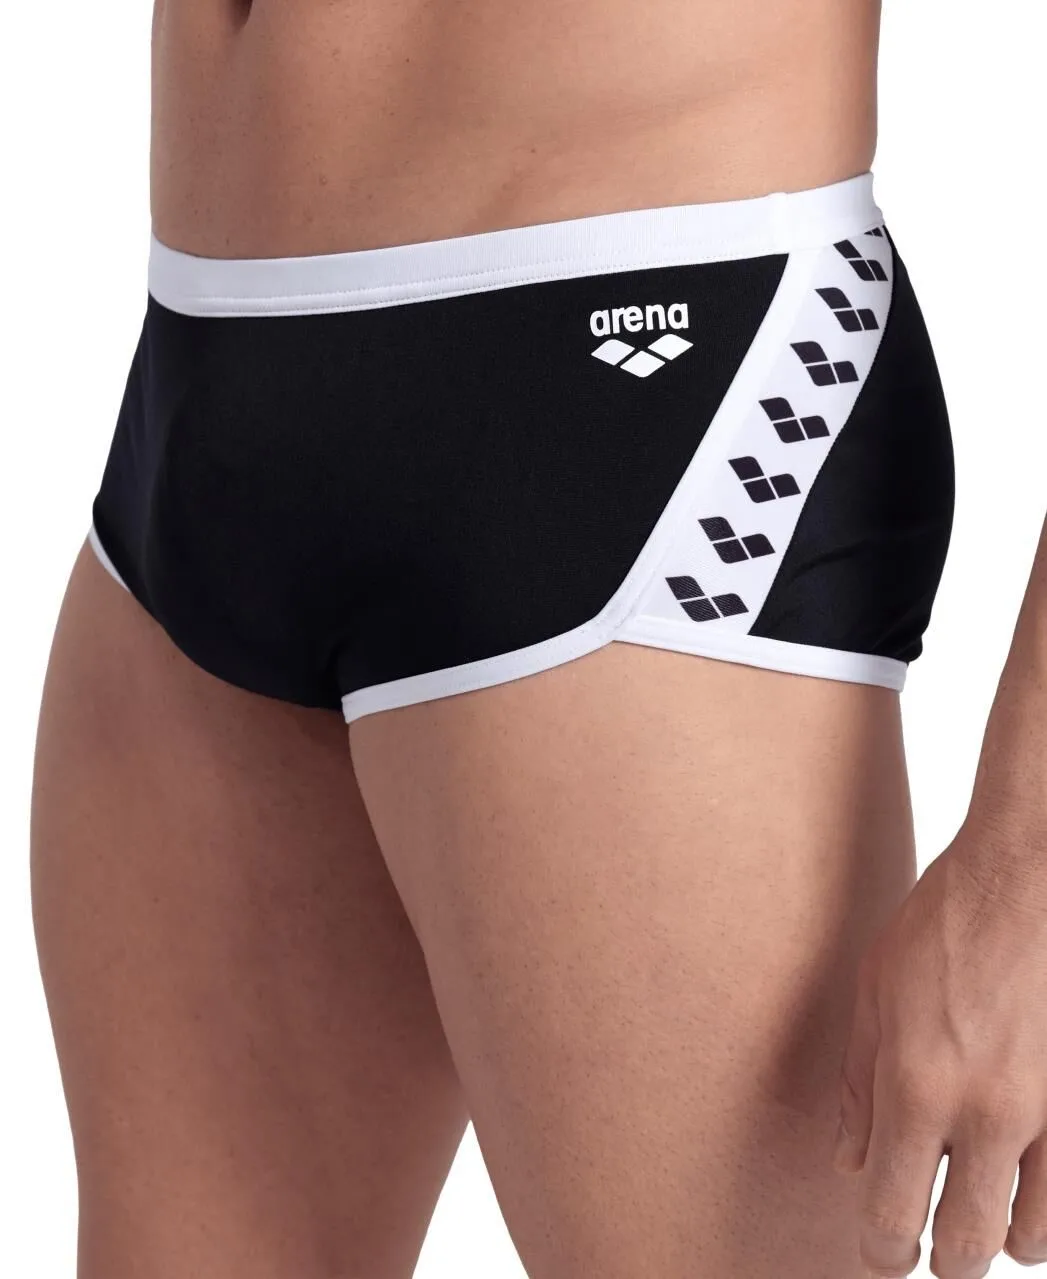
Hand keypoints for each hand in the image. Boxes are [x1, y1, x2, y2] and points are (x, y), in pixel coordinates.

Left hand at [835, 810, 1046, 1278]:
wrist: (1025, 881)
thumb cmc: (939, 927)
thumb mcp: (873, 994)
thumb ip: (859, 1088)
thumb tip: (851, 1166)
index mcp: (916, 1088)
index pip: (894, 1218)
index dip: (883, 1252)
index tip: (882, 1252)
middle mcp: (985, 1114)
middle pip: (967, 1249)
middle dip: (944, 1258)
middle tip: (932, 1242)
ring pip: (1031, 1239)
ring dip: (1000, 1232)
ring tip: (981, 1200)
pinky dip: (1045, 1203)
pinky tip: (1025, 1174)